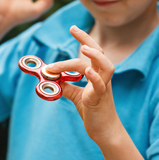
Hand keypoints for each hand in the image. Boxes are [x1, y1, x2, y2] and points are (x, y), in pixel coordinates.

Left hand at [47, 26, 118, 144]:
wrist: (105, 131)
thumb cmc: (93, 112)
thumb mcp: (76, 96)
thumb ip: (66, 85)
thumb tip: (52, 78)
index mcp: (97, 74)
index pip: (92, 51)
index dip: (83, 38)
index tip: (72, 28)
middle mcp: (103, 78)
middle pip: (99, 53)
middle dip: (86, 39)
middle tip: (73, 29)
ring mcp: (103, 88)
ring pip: (106, 66)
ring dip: (95, 56)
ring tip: (83, 48)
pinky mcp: (100, 100)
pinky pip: (101, 87)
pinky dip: (95, 78)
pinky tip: (88, 71)